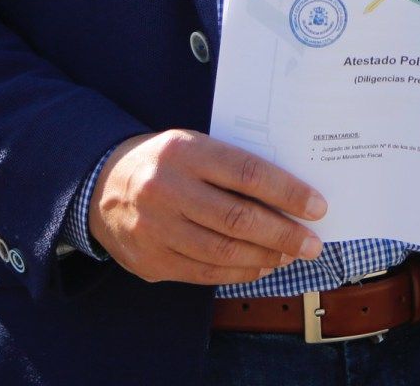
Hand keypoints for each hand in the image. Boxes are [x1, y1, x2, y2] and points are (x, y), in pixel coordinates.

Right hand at [90, 129, 326, 286]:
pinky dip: (240, 272)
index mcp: (184, 152)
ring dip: (265, 256)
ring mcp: (155, 229)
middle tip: (312, 243)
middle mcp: (167, 190)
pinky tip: (261, 266)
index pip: (247, 173)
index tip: (317, 207)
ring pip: (223, 251)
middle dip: (283, 234)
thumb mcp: (194, 146)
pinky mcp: (150, 260)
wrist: (101, 184)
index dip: (288, 192)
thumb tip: (290, 195)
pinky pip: (204, 273)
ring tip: (290, 255)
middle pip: (238, 218)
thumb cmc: (166, 162)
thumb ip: (233, 166)